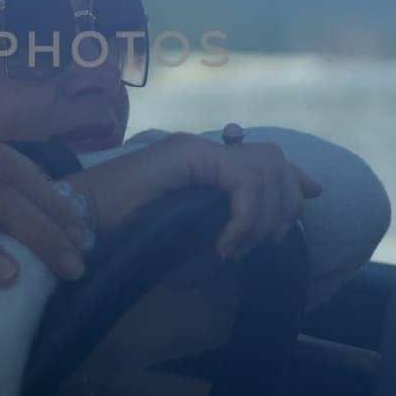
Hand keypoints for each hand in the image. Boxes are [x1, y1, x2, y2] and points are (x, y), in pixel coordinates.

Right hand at [67, 132, 322, 260]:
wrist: (81, 223)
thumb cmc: (125, 236)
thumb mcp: (189, 235)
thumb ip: (225, 228)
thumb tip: (264, 237)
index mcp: (207, 164)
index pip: (267, 158)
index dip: (296, 177)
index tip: (314, 197)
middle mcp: (206, 150)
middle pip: (275, 161)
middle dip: (285, 204)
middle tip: (265, 243)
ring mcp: (197, 148)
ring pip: (266, 168)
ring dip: (263, 215)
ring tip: (237, 247)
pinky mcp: (189, 154)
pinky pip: (242, 181)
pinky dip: (244, 217)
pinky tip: (225, 243)